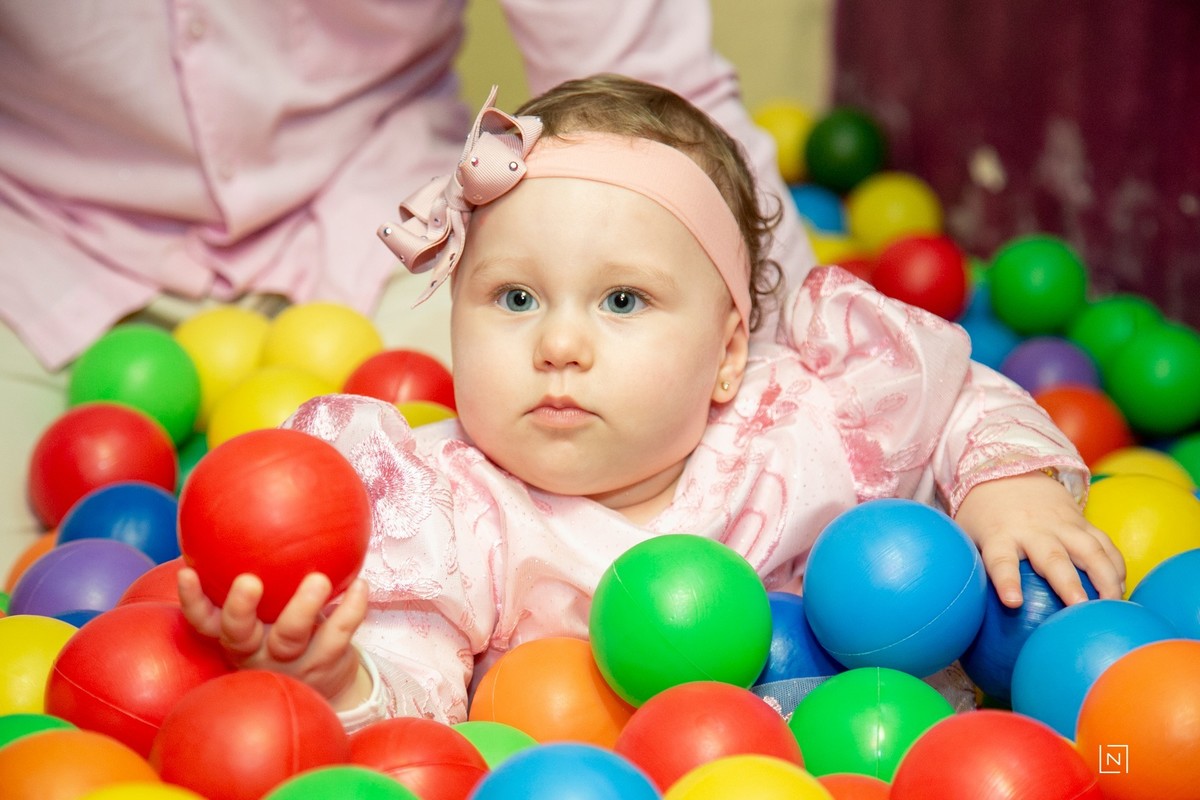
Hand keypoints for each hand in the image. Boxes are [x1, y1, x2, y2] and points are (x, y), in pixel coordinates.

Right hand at [178, 567, 371, 708]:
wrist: (327, 682)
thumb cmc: (288, 628)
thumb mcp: (269, 609)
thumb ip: (259, 572)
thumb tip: (249, 512)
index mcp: (237, 637)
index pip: (205, 622)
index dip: (193, 600)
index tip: (187, 571)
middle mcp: (257, 652)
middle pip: (240, 634)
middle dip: (239, 608)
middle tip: (248, 580)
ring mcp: (290, 662)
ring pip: (292, 637)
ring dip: (304, 607)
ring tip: (318, 580)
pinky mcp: (324, 664)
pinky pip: (339, 635)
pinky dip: (351, 609)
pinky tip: (361, 585)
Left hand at [954, 471, 1125, 607]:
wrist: (1007, 470)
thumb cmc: (984, 517)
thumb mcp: (968, 536)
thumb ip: (970, 568)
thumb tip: (964, 612)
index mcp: (1000, 535)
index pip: (1001, 560)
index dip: (1007, 581)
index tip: (1013, 602)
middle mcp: (1032, 529)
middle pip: (1053, 558)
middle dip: (1068, 583)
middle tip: (1080, 608)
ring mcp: (1061, 524)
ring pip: (1089, 549)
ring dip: (1105, 576)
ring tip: (1113, 605)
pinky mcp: (1081, 521)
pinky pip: (1104, 542)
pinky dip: (1116, 564)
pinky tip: (1122, 587)